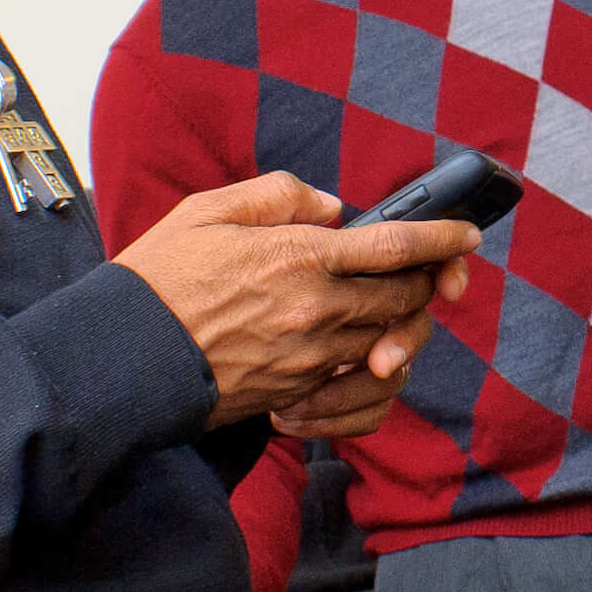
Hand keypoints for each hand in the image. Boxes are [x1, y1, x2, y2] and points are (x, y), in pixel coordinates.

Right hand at [111, 172, 478, 428]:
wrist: (123, 360)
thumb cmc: (158, 279)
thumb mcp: (209, 211)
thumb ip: (279, 197)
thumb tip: (332, 207)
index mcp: (299, 256)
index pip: (396, 246)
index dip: (442, 239)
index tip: (467, 235)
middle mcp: (316, 310)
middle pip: (404, 298)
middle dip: (426, 283)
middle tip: (429, 271)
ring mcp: (310, 359)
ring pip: (386, 341)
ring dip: (399, 324)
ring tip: (388, 307)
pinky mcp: (297, 394)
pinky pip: (356, 384)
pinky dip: (366, 364)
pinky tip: (352, 348)